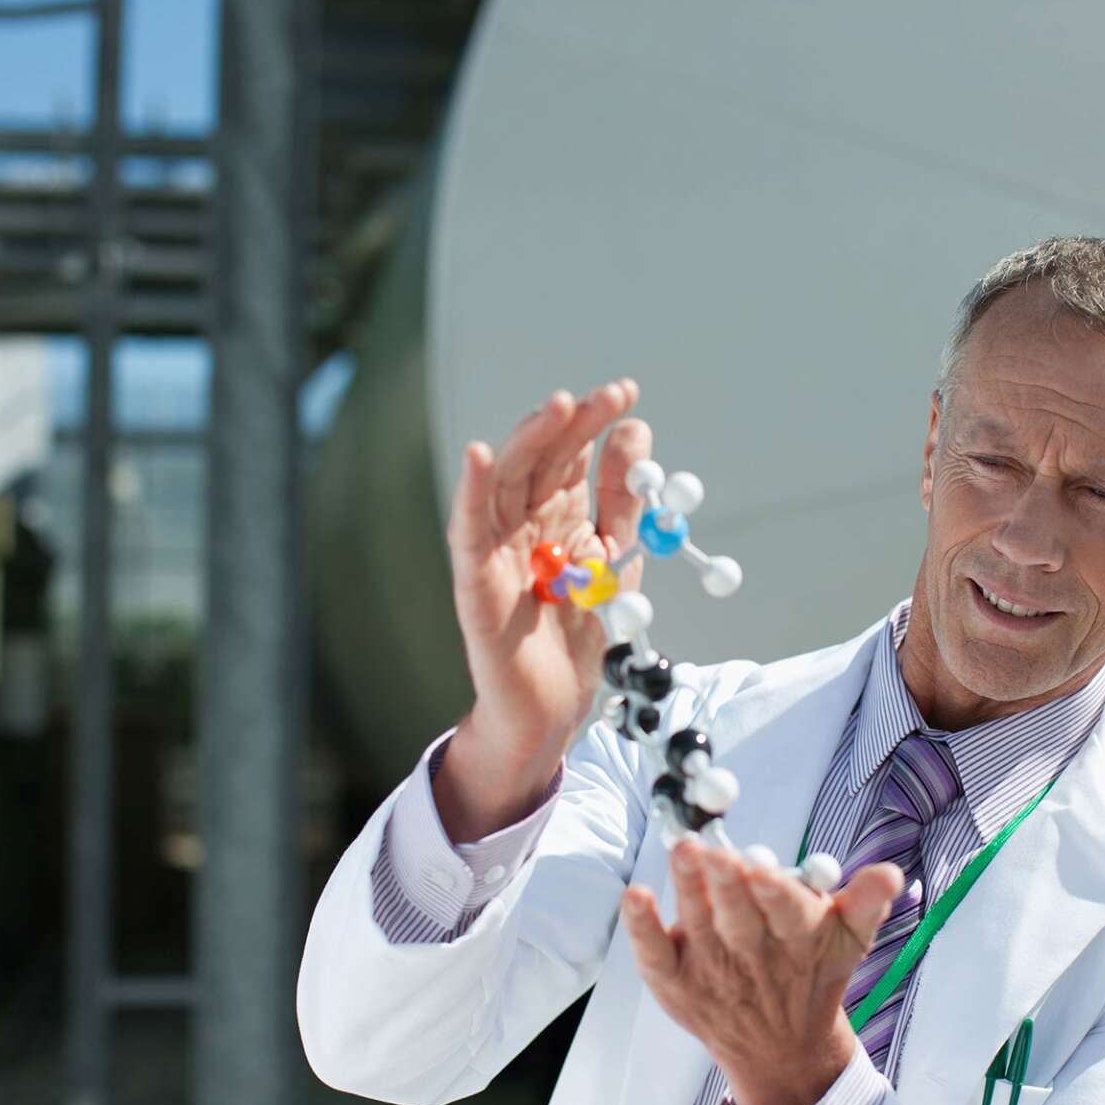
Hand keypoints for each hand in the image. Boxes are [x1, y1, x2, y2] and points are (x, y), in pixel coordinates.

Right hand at [436, 380, 651, 839]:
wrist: (552, 711)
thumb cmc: (576, 635)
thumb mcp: (615, 559)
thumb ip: (622, 500)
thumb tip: (637, 430)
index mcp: (552, 518)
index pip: (569, 456)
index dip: (594, 423)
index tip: (627, 393)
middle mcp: (519, 527)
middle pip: (538, 461)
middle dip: (571, 424)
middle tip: (606, 396)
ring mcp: (493, 553)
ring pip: (503, 483)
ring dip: (527, 440)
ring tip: (559, 407)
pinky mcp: (474, 586)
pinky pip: (468, 534)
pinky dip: (469, 492)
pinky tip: (478, 454)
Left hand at [620, 837, 905, 1104]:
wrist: (780, 1049)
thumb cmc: (812, 973)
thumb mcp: (849, 940)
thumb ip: (867, 903)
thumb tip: (891, 874)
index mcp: (797, 940)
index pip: (789, 914)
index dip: (777, 895)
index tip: (764, 872)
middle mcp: (751, 956)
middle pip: (739, 919)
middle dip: (729, 885)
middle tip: (719, 852)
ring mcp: (710, 970)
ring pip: (698, 925)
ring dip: (688, 889)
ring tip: (683, 850)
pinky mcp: (674, 981)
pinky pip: (653, 954)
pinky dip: (642, 928)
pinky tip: (634, 897)